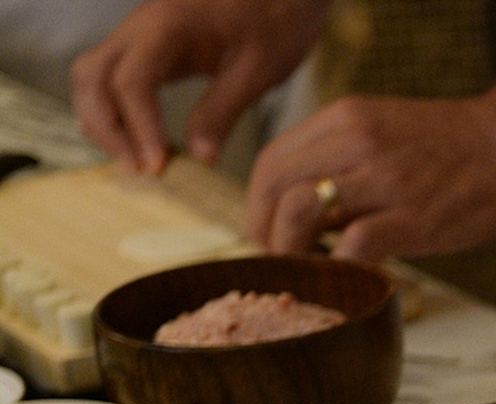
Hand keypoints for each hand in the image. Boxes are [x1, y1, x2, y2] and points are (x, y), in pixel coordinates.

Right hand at [71, 0, 328, 174]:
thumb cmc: (278, 16)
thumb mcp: (260, 68)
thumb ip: (224, 110)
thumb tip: (200, 158)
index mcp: (167, 25)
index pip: (130, 82)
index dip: (139, 128)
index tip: (158, 166)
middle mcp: (141, 26)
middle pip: (93, 77)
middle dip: (108, 127)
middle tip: (140, 170)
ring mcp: (140, 33)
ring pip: (93, 75)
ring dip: (104, 120)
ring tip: (137, 161)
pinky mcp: (149, 45)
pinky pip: (113, 76)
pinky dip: (115, 109)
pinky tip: (140, 140)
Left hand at [244, 94, 495, 259]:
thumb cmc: (460, 149)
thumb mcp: (388, 134)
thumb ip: (346, 163)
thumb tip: (312, 213)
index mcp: (345, 119)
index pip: (270, 161)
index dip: (259, 205)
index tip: (271, 233)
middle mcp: (355, 141)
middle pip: (273, 187)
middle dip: (265, 231)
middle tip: (281, 260)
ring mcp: (384, 178)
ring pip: (300, 213)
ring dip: (292, 251)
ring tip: (310, 270)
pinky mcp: (413, 216)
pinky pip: (351, 248)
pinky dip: (341, 270)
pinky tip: (354, 279)